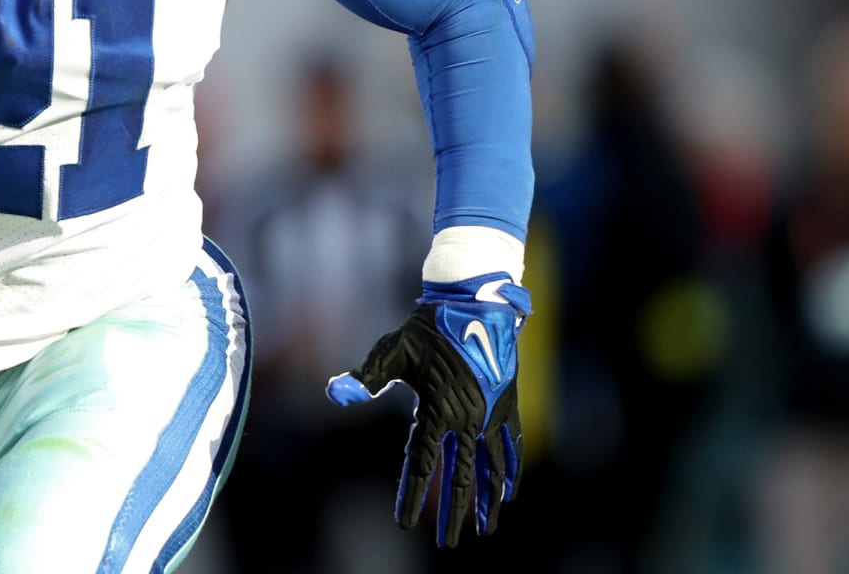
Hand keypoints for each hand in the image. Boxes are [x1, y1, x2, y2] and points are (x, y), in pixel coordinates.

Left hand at [326, 275, 530, 546]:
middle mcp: (468, 418)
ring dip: (488, 501)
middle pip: (461, 477)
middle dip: (454, 514)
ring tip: (487, 529)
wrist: (473, 303)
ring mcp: (492, 413)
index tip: (405, 524)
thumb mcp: (392, 350)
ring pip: (491, 468)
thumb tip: (335, 392)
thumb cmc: (426, 329)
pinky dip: (511, 470)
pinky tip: (510, 491)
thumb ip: (365, 376)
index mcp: (437, 409)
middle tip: (449, 545)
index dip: (411, 495)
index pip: (420, 464)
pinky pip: (513, 445)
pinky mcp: (508, 404)